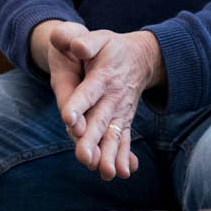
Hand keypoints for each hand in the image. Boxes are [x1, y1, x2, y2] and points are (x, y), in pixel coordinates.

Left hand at [53, 27, 163, 181]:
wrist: (140, 57)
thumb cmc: (111, 47)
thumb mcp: (97, 38)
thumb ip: (82, 41)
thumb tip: (72, 44)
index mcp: (103, 76)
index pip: (88, 92)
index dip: (78, 104)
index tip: (69, 119)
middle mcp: (113, 97)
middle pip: (100, 120)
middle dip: (92, 140)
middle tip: (84, 158)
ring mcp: (120, 112)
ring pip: (112, 135)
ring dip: (109, 154)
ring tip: (105, 172)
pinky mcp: (123, 121)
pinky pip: (123, 140)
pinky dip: (123, 156)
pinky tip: (122, 173)